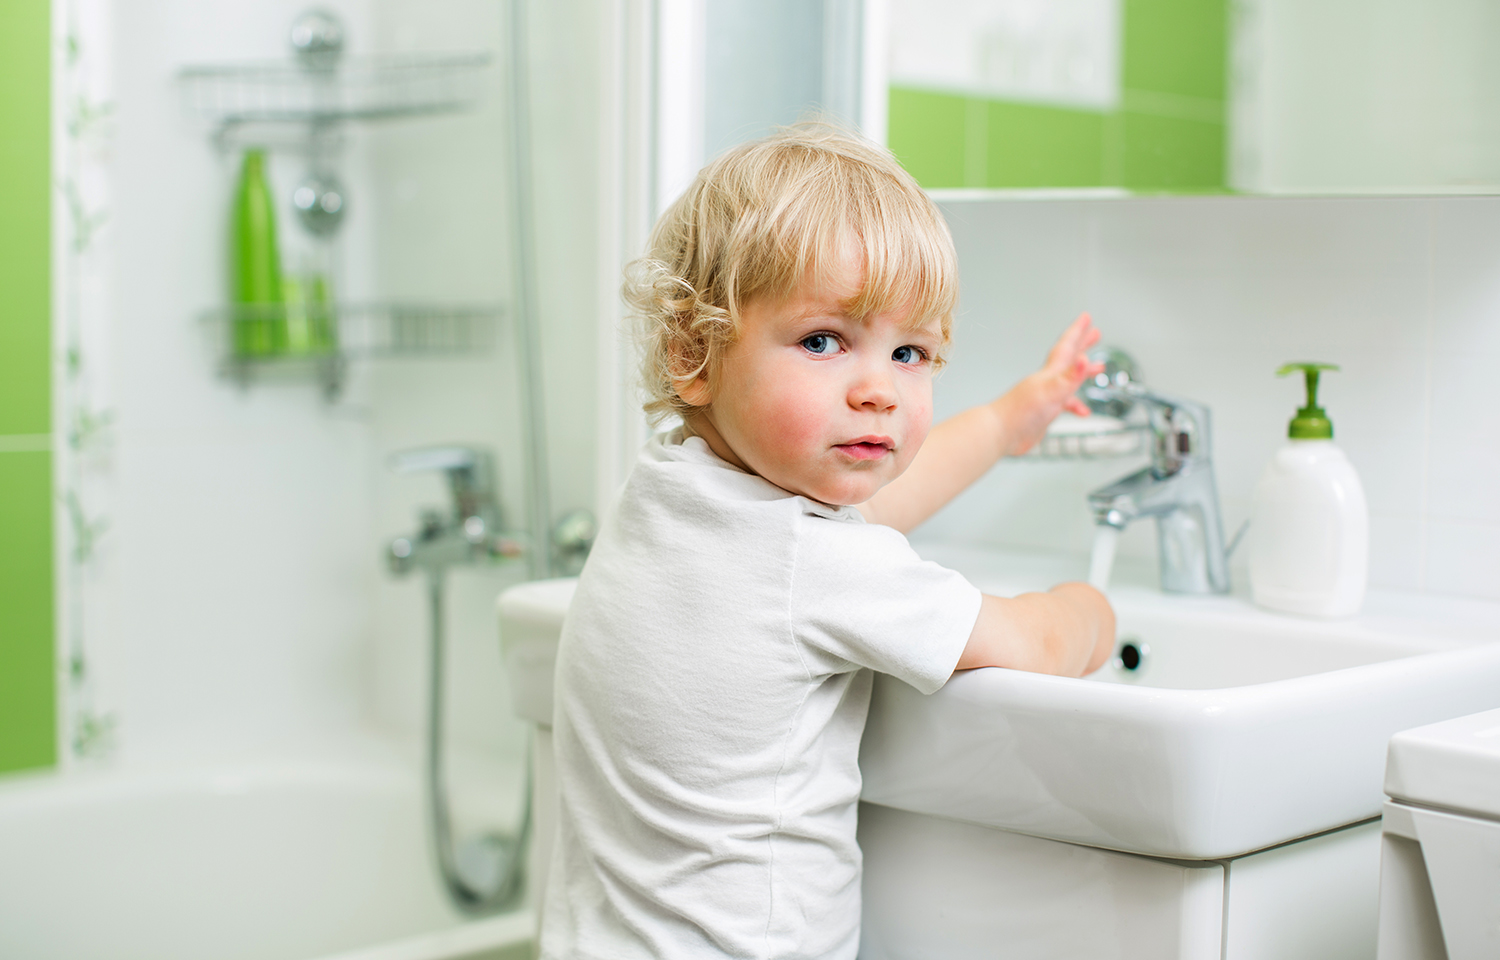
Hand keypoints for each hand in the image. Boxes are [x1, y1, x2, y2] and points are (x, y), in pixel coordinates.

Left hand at [993, 313, 1103, 456]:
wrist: (1000, 433)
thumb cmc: (1019, 412)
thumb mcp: (1051, 392)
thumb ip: (1069, 377)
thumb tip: (1084, 360)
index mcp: (1050, 373)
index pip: (1067, 346)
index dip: (1078, 331)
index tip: (1086, 317)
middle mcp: (1048, 380)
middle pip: (1069, 357)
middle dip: (1083, 344)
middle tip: (1095, 334)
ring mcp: (1046, 395)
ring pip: (1069, 380)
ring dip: (1083, 373)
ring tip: (1098, 368)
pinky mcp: (1045, 411)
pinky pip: (1065, 404)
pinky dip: (1076, 405)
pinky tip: (1082, 410)